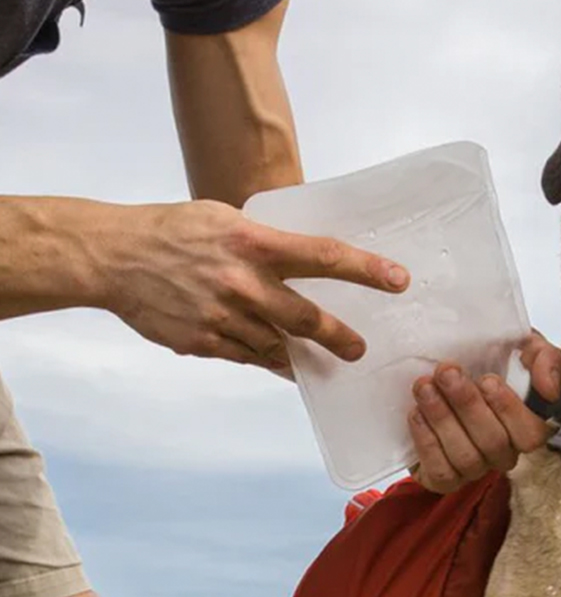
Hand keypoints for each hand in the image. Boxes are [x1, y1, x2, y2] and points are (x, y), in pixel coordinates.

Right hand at [97, 199, 408, 369]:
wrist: (112, 256)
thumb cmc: (173, 231)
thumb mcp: (225, 221)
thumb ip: (268, 244)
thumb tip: (309, 263)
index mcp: (252, 243)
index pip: (323, 256)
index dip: (366, 271)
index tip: (399, 281)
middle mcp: (243, 282)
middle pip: (308, 318)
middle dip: (340, 338)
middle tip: (358, 350)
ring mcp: (224, 316)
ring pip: (279, 346)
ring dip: (299, 353)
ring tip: (314, 356)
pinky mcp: (205, 342)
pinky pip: (250, 359)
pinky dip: (268, 360)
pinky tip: (280, 362)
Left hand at [408, 332, 560, 493]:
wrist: (440, 376)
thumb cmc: (487, 364)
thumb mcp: (522, 349)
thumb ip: (546, 360)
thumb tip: (548, 390)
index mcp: (526, 425)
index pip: (532, 433)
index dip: (510, 410)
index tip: (488, 380)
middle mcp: (504, 452)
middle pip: (494, 442)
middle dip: (467, 404)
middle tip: (446, 372)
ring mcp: (475, 469)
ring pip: (466, 456)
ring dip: (443, 418)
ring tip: (424, 387)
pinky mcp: (445, 479)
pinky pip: (442, 472)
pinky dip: (427, 442)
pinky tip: (417, 414)